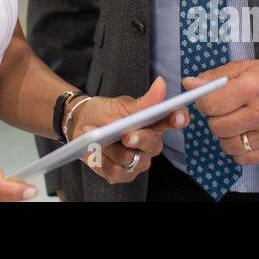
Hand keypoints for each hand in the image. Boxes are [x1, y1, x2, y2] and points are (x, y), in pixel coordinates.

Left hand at [68, 77, 186, 183]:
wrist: (80, 124)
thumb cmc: (104, 113)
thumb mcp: (121, 105)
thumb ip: (144, 102)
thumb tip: (162, 83)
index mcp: (155, 124)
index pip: (174, 120)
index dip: (179, 118)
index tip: (176, 117)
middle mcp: (150, 145)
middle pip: (152, 144)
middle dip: (139, 139)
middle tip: (126, 136)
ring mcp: (138, 161)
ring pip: (131, 159)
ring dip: (110, 148)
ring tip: (94, 133)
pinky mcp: (123, 174)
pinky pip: (117, 172)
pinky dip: (101, 159)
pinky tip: (92, 149)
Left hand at [182, 60, 258, 163]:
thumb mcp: (244, 67)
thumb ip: (214, 77)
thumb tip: (188, 85)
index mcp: (253, 88)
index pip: (211, 104)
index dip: (203, 102)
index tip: (208, 100)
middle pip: (217, 127)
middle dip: (214, 119)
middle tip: (224, 110)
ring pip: (228, 146)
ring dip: (225, 135)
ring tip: (234, 122)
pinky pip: (243, 159)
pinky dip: (238, 149)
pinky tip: (244, 134)